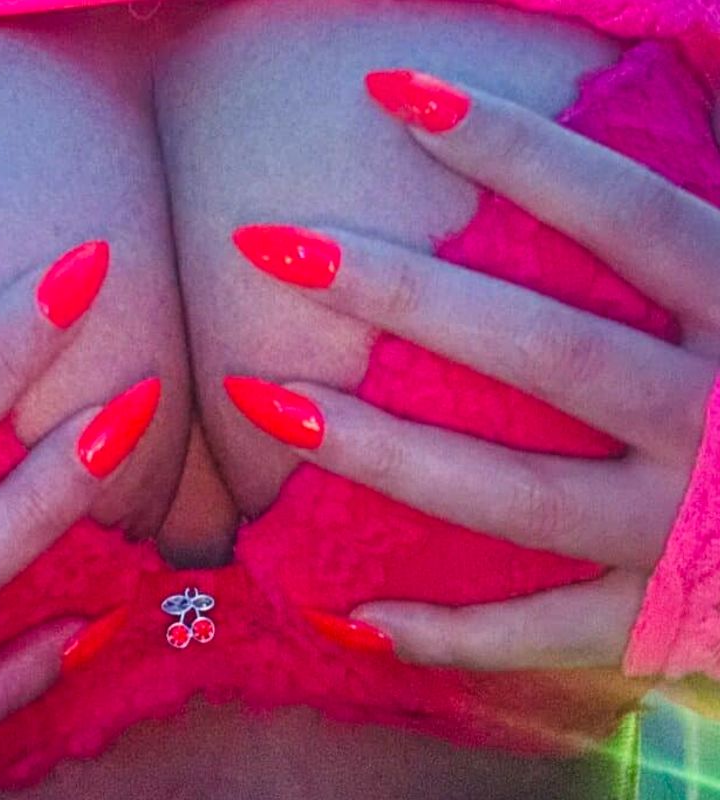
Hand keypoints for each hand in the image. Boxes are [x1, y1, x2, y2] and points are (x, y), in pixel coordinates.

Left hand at [227, 71, 719, 670]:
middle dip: (401, 293)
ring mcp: (683, 532)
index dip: (515, 147)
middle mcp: (714, 419)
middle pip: (541, 348)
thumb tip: (643, 77)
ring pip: (516, 494)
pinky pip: (543, 632)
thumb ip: (687, 228)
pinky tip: (344, 613)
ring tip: (262, 399)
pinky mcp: (663, 619)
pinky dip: (449, 633)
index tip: (392, 91)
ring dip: (383, 451)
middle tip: (271, 244)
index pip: (624, 214)